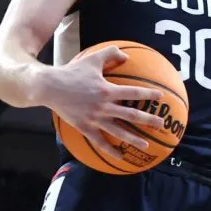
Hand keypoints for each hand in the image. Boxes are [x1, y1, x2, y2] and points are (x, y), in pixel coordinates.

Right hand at [43, 45, 165, 159]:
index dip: (148, 94)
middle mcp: (103, 106)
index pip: (133, 92)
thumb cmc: (72, 72)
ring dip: (133, 139)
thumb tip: (127, 56)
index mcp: (107, 90)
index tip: (161, 96)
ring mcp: (94, 119)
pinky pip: (99, 141)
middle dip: (148, 119)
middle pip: (131, 115)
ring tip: (146, 145)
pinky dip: (110, 150)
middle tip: (161, 123)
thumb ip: (110, 53)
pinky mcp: (84, 127)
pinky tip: (120, 156)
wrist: (48, 87)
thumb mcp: (92, 59)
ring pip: (118, 131)